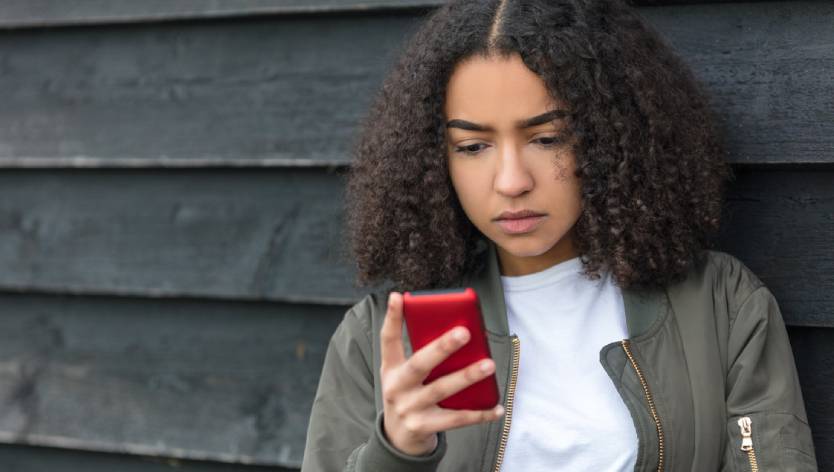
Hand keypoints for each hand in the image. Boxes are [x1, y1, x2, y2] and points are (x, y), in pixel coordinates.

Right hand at [379, 291, 504, 455]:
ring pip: (441, 390)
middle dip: (442, 347)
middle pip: (420, 364)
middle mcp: (397, 387)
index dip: (392, 318)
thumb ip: (424, 356)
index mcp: (391, 368)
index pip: (388, 340)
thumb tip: (458, 332)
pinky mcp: (424, 427)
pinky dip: (479, 414)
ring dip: (467, 377)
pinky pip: (456, 419)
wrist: (398, 439)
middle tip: (465, 332)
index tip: (398, 297)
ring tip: (489, 365)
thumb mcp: (404, 375)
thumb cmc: (409, 395)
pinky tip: (497, 407)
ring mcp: (409, 408)